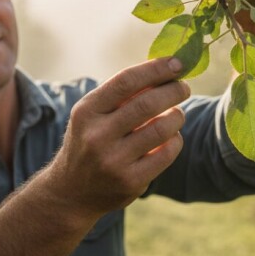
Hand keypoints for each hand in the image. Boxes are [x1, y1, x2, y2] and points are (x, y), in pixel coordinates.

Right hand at [47, 58, 189, 219]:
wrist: (70, 192)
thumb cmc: (89, 141)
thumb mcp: (93, 115)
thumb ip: (122, 95)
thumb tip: (165, 70)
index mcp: (87, 111)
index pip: (126, 81)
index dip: (155, 69)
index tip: (176, 63)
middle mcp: (97, 135)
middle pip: (147, 104)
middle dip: (173, 91)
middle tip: (183, 87)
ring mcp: (113, 161)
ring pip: (162, 129)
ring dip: (177, 116)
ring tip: (177, 114)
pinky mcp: (130, 182)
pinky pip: (166, 153)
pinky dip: (176, 140)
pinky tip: (172, 137)